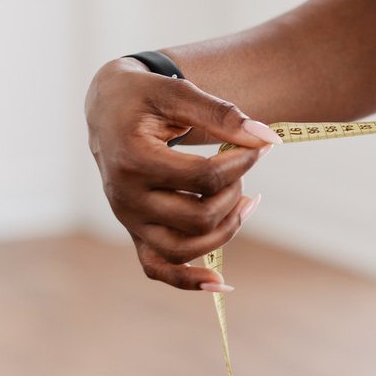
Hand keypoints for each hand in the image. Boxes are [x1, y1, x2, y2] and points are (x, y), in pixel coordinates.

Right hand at [85, 57, 281, 289]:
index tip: (258, 145)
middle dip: (235, 191)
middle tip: (242, 166)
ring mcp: (129, 220)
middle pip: (199, 217)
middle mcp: (125, 198)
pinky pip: (158, 268)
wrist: (108, 108)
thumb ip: (222, 114)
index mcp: (133, 160)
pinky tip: (222, 282)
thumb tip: (267, 139)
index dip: (242, 162)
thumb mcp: (179, 92)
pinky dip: (189, 280)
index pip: (204, 178)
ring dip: (227, 228)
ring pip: (185, 249)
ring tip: (247, 200)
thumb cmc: (146, 96)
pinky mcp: (135, 231)